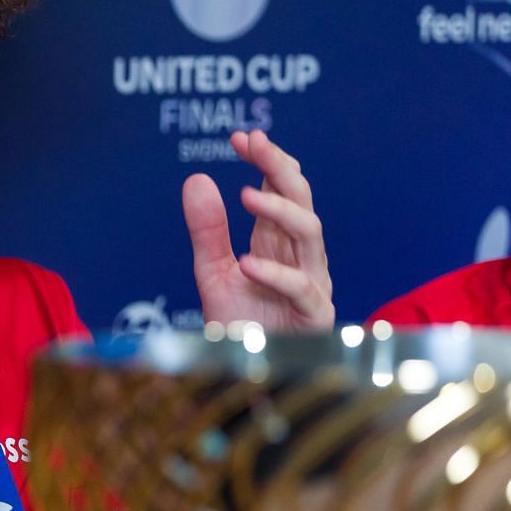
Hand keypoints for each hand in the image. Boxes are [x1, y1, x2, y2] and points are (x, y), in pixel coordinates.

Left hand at [182, 131, 333, 331]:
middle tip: (253, 143)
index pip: (282, 190)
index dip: (268, 161)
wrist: (242, 374)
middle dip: (279, 168)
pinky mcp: (314, 316)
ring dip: (280, 211)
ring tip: (246, 194)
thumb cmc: (238, 325)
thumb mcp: (212, 273)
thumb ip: (207, 230)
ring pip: (311, 235)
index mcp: (279, 242)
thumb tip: (196, 178)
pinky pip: (302, 289)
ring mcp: (312, 284)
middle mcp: (300, 257)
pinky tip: (247, 263)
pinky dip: (275, 274)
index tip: (241, 136)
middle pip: (301, 201)